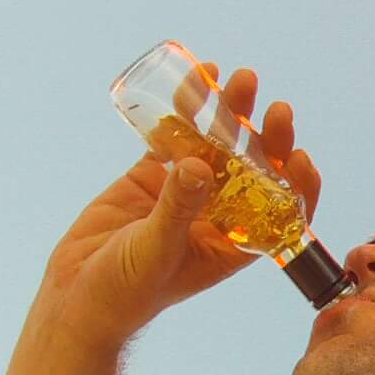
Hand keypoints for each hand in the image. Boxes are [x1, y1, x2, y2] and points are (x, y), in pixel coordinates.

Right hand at [36, 67, 322, 349]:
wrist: (75, 296)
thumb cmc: (124, 292)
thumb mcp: (157, 251)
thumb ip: (177, 209)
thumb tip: (201, 164)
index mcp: (231, 244)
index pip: (280, 212)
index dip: (296, 184)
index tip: (298, 157)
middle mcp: (215, 215)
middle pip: (252, 169)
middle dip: (267, 137)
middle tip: (275, 108)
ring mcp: (183, 192)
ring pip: (216, 146)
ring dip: (229, 114)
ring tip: (239, 79)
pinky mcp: (150, 177)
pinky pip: (174, 138)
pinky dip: (185, 114)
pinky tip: (195, 83)